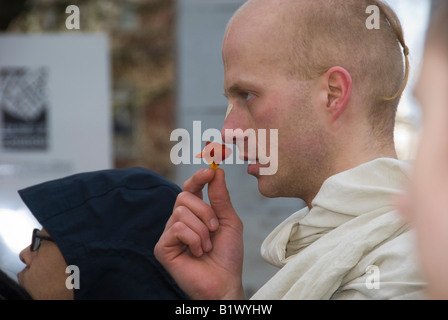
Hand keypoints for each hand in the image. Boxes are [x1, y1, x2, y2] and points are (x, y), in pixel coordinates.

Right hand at [154, 168, 244, 299]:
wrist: (225, 282)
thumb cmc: (228, 254)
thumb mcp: (229, 221)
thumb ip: (220, 197)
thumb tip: (216, 171)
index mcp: (194, 213)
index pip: (190, 188)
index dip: (198, 177)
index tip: (209, 171)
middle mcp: (179, 220)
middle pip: (184, 196)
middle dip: (205, 211)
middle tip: (215, 228)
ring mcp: (169, 233)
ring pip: (181, 212)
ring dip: (201, 230)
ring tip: (207, 246)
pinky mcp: (162, 247)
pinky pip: (177, 228)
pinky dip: (193, 239)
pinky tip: (197, 252)